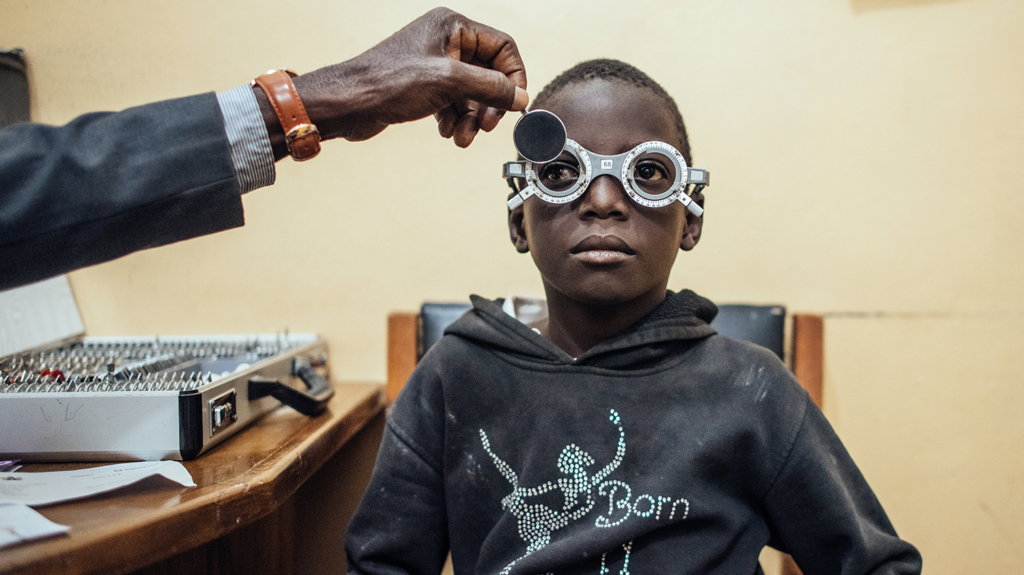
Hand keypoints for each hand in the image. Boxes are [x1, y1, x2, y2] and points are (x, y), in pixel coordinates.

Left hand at [257, 7, 527, 155]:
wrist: (348, 104)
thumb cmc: (388, 82)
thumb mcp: (449, 82)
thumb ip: (490, 88)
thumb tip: (521, 97)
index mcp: (452, 26)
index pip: (502, 47)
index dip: (513, 77)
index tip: (515, 105)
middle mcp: (445, 40)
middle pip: (488, 73)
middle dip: (488, 104)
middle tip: (486, 126)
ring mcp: (435, 63)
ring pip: (471, 93)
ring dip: (470, 118)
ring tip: (461, 137)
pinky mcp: (424, 85)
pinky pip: (453, 102)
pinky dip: (454, 119)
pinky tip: (446, 132)